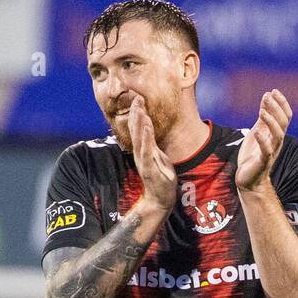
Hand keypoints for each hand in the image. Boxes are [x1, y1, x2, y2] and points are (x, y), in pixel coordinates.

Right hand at [128, 95, 176, 213]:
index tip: (139, 98)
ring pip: (140, 139)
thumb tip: (150, 130)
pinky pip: (146, 151)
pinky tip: (146, 127)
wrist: (160, 199)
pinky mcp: (148, 168)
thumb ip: (153, 144)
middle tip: (137, 97)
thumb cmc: (161, 178)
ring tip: (140, 109)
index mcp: (143, 150)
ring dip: (139, 123)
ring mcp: (143, 161)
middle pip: (136, 131)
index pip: (139, 129)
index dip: (138, 114)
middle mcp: (140, 153)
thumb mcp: (159, 157)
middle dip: (136, 114)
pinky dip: (146, 138)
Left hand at [236, 89, 291, 191]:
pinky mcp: (263, 162)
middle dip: (276, 108)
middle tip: (268, 96)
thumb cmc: (253, 155)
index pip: (285, 116)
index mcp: (276, 134)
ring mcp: (271, 152)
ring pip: (278, 135)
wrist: (248, 179)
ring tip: (262, 111)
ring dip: (271, 122)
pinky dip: (263, 141)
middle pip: (283, 123)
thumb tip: (266, 97)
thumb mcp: (258, 131)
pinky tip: (256, 132)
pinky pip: (267, 151)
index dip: (282, 103)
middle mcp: (276, 142)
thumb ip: (263, 117)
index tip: (274, 91)